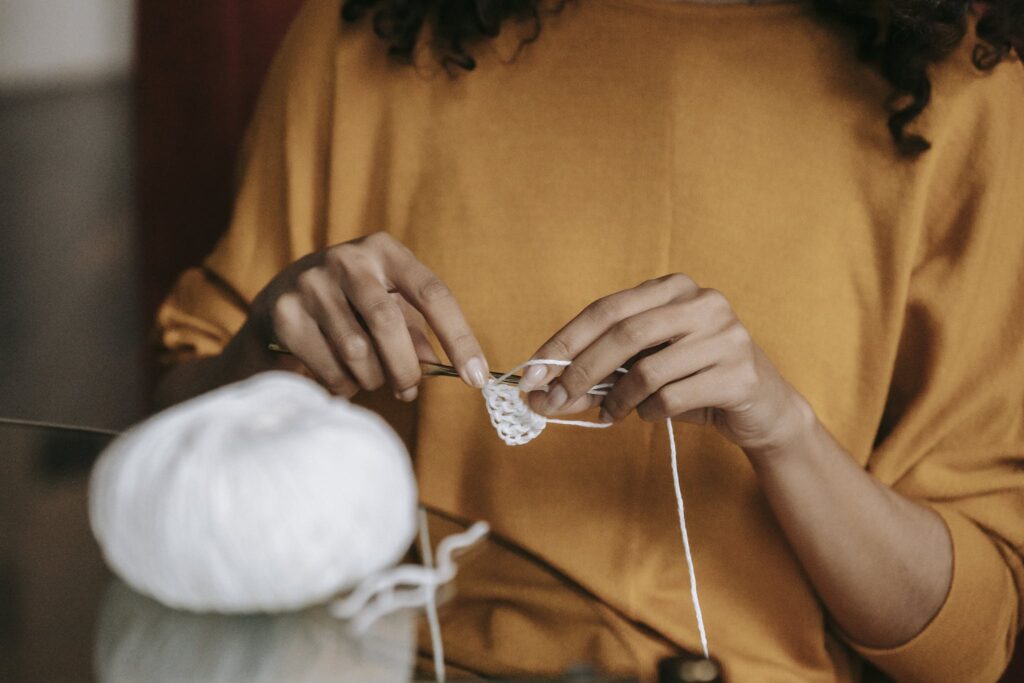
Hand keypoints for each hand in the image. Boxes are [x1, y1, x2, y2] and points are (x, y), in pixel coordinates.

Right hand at [237, 231, 488, 399]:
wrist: (279, 303)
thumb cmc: (352, 307)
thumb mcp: (389, 307)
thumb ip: (417, 334)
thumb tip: (440, 369)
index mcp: (385, 251)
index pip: (432, 293)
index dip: (458, 338)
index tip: (477, 377)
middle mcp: (347, 259)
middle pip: (389, 323)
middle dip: (406, 368)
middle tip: (409, 390)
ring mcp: (311, 284)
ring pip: (357, 351)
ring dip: (372, 378)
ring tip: (370, 378)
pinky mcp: (284, 313)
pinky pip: (329, 367)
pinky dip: (343, 385)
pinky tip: (342, 378)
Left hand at [520, 274, 812, 453]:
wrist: (761, 408)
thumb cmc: (692, 381)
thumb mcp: (644, 367)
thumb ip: (599, 372)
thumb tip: (541, 394)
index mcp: (673, 288)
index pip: (605, 308)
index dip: (563, 341)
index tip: (530, 373)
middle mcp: (702, 301)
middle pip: (623, 334)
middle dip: (579, 372)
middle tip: (552, 402)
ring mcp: (726, 335)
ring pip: (647, 370)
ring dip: (617, 400)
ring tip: (611, 413)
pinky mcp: (738, 373)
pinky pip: (673, 397)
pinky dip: (650, 413)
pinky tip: (652, 414)